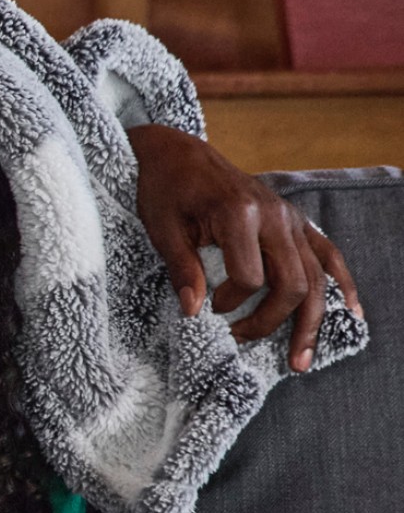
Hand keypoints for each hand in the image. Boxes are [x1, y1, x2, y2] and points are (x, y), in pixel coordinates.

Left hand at [127, 124, 361, 372]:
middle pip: (293, 282)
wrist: (178, 153)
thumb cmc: (164, 190)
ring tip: (300, 359)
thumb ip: (181, 269)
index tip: (207, 308)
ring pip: (316, 276)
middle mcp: (274, 215)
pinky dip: (340, 284)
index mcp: (238, 213)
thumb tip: (194, 312)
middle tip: (243, 340)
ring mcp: (289, 217)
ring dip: (310, 321)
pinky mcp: (294, 219)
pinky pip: (327, 253)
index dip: (228, 302)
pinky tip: (349, 312)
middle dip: (271, 321)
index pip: (249, 277)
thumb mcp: (162, 228)